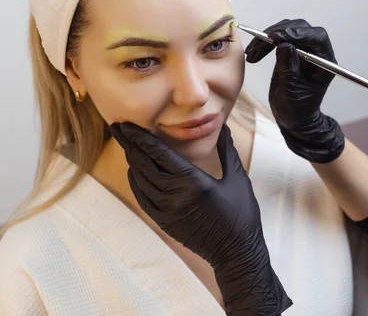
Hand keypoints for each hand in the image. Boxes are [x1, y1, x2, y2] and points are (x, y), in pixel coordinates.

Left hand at [109, 122, 291, 314]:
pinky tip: (135, 170)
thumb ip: (226, 150)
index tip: (127, 124)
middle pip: (143, 163)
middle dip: (129, 144)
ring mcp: (167, 210)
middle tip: (118, 127)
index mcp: (193, 181)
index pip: (159, 153)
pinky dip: (135, 181)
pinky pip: (142, 197)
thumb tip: (223, 126)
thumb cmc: (241, 214)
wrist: (236, 252)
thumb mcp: (237, 178)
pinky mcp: (164, 222)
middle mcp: (175, 195)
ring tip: (126, 144)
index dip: (141, 137)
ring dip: (131, 160)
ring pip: (140, 180)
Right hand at [245, 19, 344, 162]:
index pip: (316, 38)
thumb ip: (289, 69)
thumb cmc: (298, 111)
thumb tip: (284, 44)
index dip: (297, 34)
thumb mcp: (292, 92)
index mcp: (325, 63)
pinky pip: (279, 38)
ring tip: (253, 53)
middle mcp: (317, 53)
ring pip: (288, 30)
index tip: (276, 38)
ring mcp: (304, 50)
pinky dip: (265, 43)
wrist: (293, 119)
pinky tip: (254, 52)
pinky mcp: (291, 51)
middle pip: (301, 29)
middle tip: (260, 43)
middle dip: (279, 33)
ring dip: (267, 38)